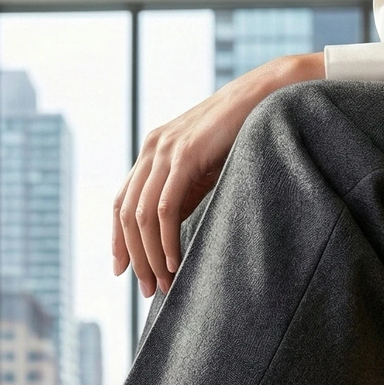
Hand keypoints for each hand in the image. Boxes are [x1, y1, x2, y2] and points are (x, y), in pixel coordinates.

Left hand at [113, 52, 324, 296]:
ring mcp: (165, 151)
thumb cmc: (239, 134)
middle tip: (148, 288)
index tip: (123, 271)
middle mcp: (151, 150)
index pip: (122, 203)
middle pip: (126, 215)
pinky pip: (164, 208)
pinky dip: (165, 240)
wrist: (265, 96)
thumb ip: (182, 194)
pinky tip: (173, 262)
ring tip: (164, 283)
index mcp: (152, 152)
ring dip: (149, 256)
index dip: (118, 240)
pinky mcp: (184, 156)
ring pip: (142, 216)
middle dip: (134, 257)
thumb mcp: (202, 169)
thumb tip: (167, 234)